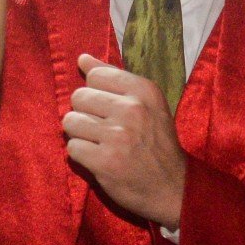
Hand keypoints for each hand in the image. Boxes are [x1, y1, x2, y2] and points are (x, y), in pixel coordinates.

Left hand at [61, 54, 186, 227]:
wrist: (173, 187)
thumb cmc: (156, 142)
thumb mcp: (146, 104)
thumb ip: (113, 78)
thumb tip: (82, 58)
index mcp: (144, 91)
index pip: (95, 76)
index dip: (96, 93)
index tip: (111, 109)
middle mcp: (132, 109)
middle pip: (78, 97)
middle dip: (85, 114)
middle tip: (105, 129)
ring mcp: (118, 135)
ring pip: (70, 121)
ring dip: (80, 135)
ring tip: (100, 143)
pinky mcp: (105, 160)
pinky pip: (71, 147)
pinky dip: (81, 154)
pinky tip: (100, 158)